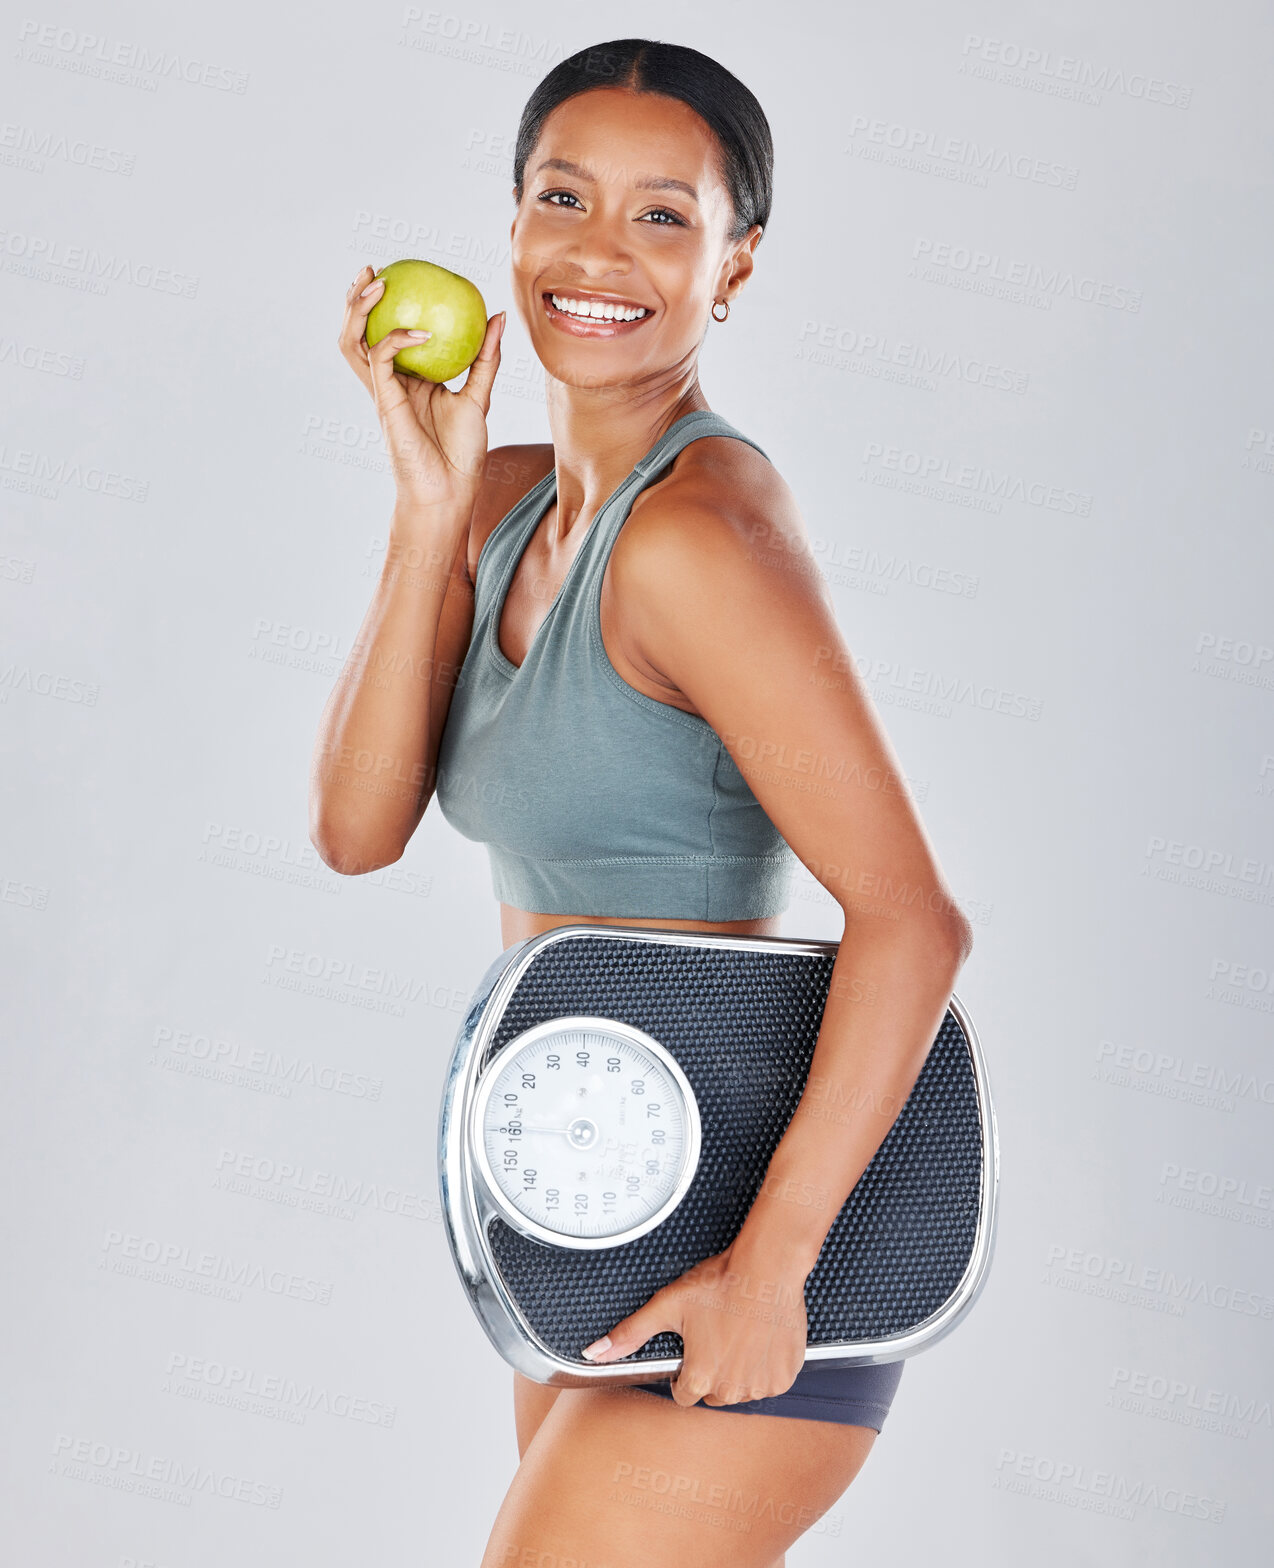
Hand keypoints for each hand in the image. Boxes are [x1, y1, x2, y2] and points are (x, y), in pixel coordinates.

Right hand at [337, 262, 503, 510]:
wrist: (451, 492)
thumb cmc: (463, 454)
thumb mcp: (480, 397)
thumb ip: (485, 357)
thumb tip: (496, 315)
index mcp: (408, 380)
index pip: (385, 333)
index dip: (383, 305)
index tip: (401, 275)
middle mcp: (390, 383)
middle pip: (359, 333)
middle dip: (357, 298)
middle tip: (374, 269)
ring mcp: (383, 392)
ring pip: (354, 342)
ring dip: (357, 309)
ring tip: (375, 283)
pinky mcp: (385, 403)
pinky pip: (380, 360)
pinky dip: (395, 338)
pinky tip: (421, 331)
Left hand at [581, 1243, 808, 1407]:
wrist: (767, 1268)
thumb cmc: (719, 1284)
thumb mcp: (667, 1305)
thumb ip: (630, 1333)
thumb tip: (594, 1353)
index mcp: (700, 1378)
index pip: (683, 1393)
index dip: (685, 1369)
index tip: (694, 1347)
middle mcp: (731, 1390)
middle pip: (712, 1393)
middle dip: (711, 1371)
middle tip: (715, 1335)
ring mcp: (761, 1385)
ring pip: (741, 1388)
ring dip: (738, 1370)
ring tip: (737, 1333)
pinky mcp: (785, 1377)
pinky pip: (768, 1381)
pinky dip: (763, 1366)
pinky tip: (758, 1339)